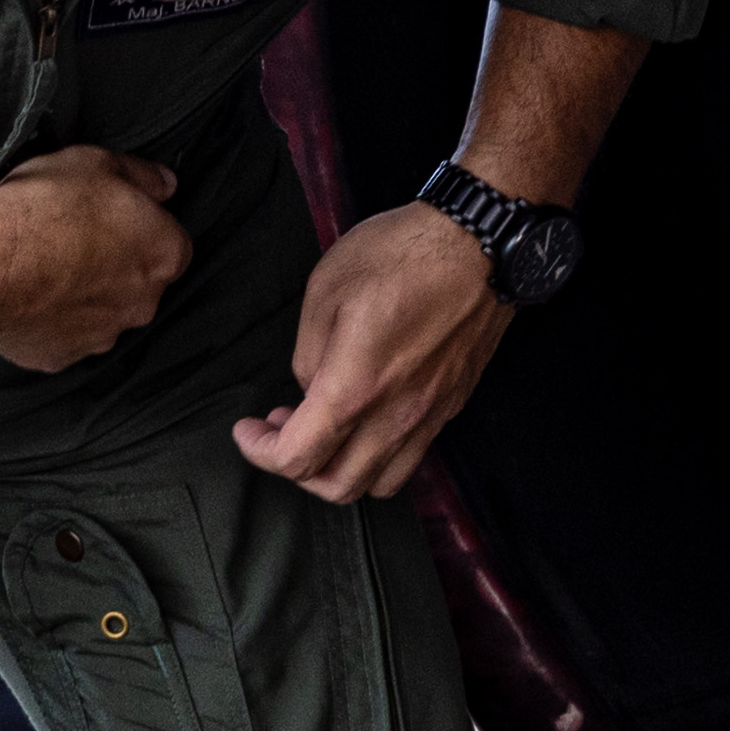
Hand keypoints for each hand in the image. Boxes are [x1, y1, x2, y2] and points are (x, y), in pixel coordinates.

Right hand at [0, 147, 191, 372]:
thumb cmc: (44, 209)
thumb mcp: (97, 163)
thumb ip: (141, 175)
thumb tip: (164, 184)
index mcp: (163, 254)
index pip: (170, 244)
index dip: (141, 229)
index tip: (113, 219)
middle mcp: (143, 303)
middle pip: (139, 284)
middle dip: (114, 266)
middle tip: (74, 241)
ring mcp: (102, 336)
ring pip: (101, 314)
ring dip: (83, 296)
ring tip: (44, 269)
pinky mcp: (61, 357)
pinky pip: (62, 336)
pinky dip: (49, 321)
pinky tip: (25, 297)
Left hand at [233, 202, 510, 502]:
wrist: (482, 244)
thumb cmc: (402, 254)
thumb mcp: (326, 289)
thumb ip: (308, 354)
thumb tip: (312, 387)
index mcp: (356, 388)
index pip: (298, 458)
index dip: (260, 452)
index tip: (247, 430)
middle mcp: (397, 415)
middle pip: (339, 487)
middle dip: (298, 471)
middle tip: (282, 428)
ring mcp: (431, 414)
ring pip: (382, 482)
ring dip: (343, 468)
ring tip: (327, 426)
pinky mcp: (452, 404)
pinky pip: (413, 455)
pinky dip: (380, 453)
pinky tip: (369, 412)